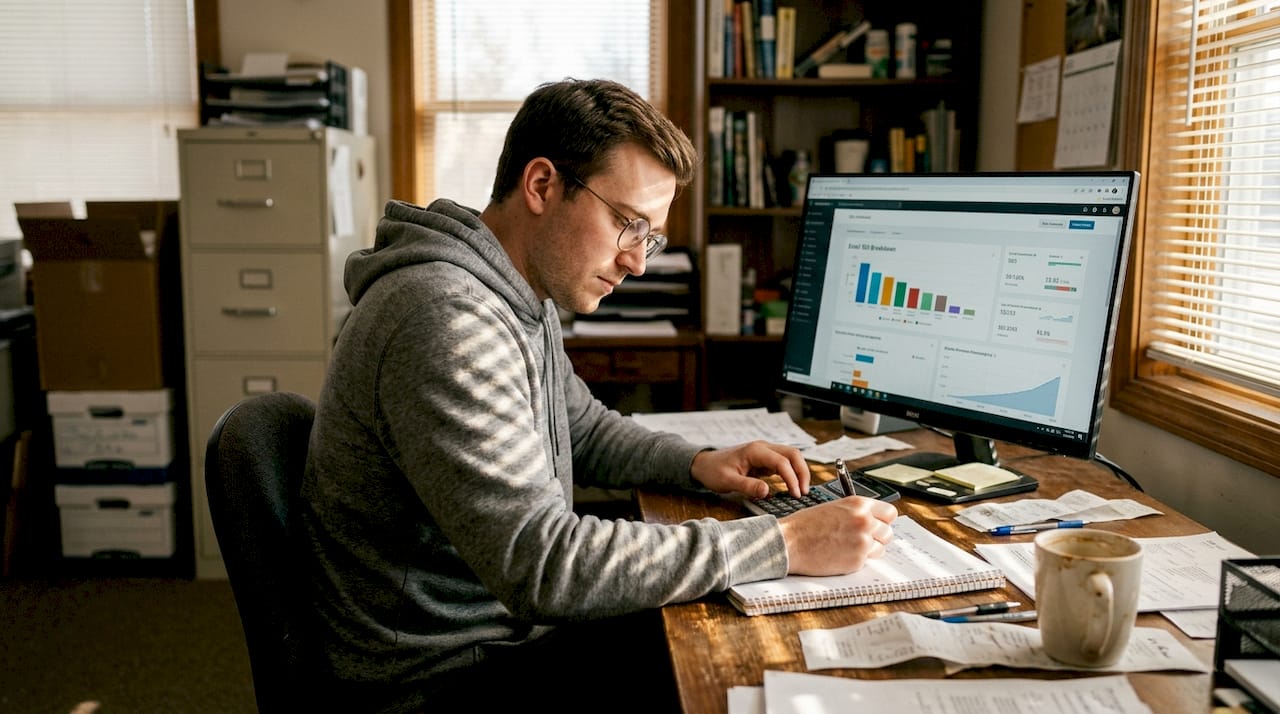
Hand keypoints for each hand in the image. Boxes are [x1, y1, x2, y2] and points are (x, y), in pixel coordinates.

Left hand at [689, 441, 809, 499]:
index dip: (791, 478)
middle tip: (804, 493)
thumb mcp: (727, 481)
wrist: (703, 464)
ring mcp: (765, 453)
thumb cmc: (713, 471)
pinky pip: (784, 464)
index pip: (782, 461)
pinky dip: (791, 474)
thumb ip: (747, 486)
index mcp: (755, 450)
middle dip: (802, 472)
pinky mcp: (765, 461)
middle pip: (793, 454)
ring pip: (791, 458)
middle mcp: (763, 448)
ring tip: (801, 491)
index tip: (795, 495)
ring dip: (799, 472)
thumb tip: (767, 491)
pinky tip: (792, 487)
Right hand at [777, 497, 897, 575]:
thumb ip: (855, 512)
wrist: (790, 543)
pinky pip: (867, 561)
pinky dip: (856, 560)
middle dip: (878, 537)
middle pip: (888, 532)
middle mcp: (864, 522)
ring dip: (870, 549)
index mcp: (858, 505)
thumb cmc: (805, 525)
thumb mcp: (833, 508)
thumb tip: (872, 520)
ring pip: (881, 548)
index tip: (878, 524)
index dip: (883, 520)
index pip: (890, 513)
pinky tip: (840, 555)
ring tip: (849, 547)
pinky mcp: (857, 560)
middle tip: (862, 539)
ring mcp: (862, 542)